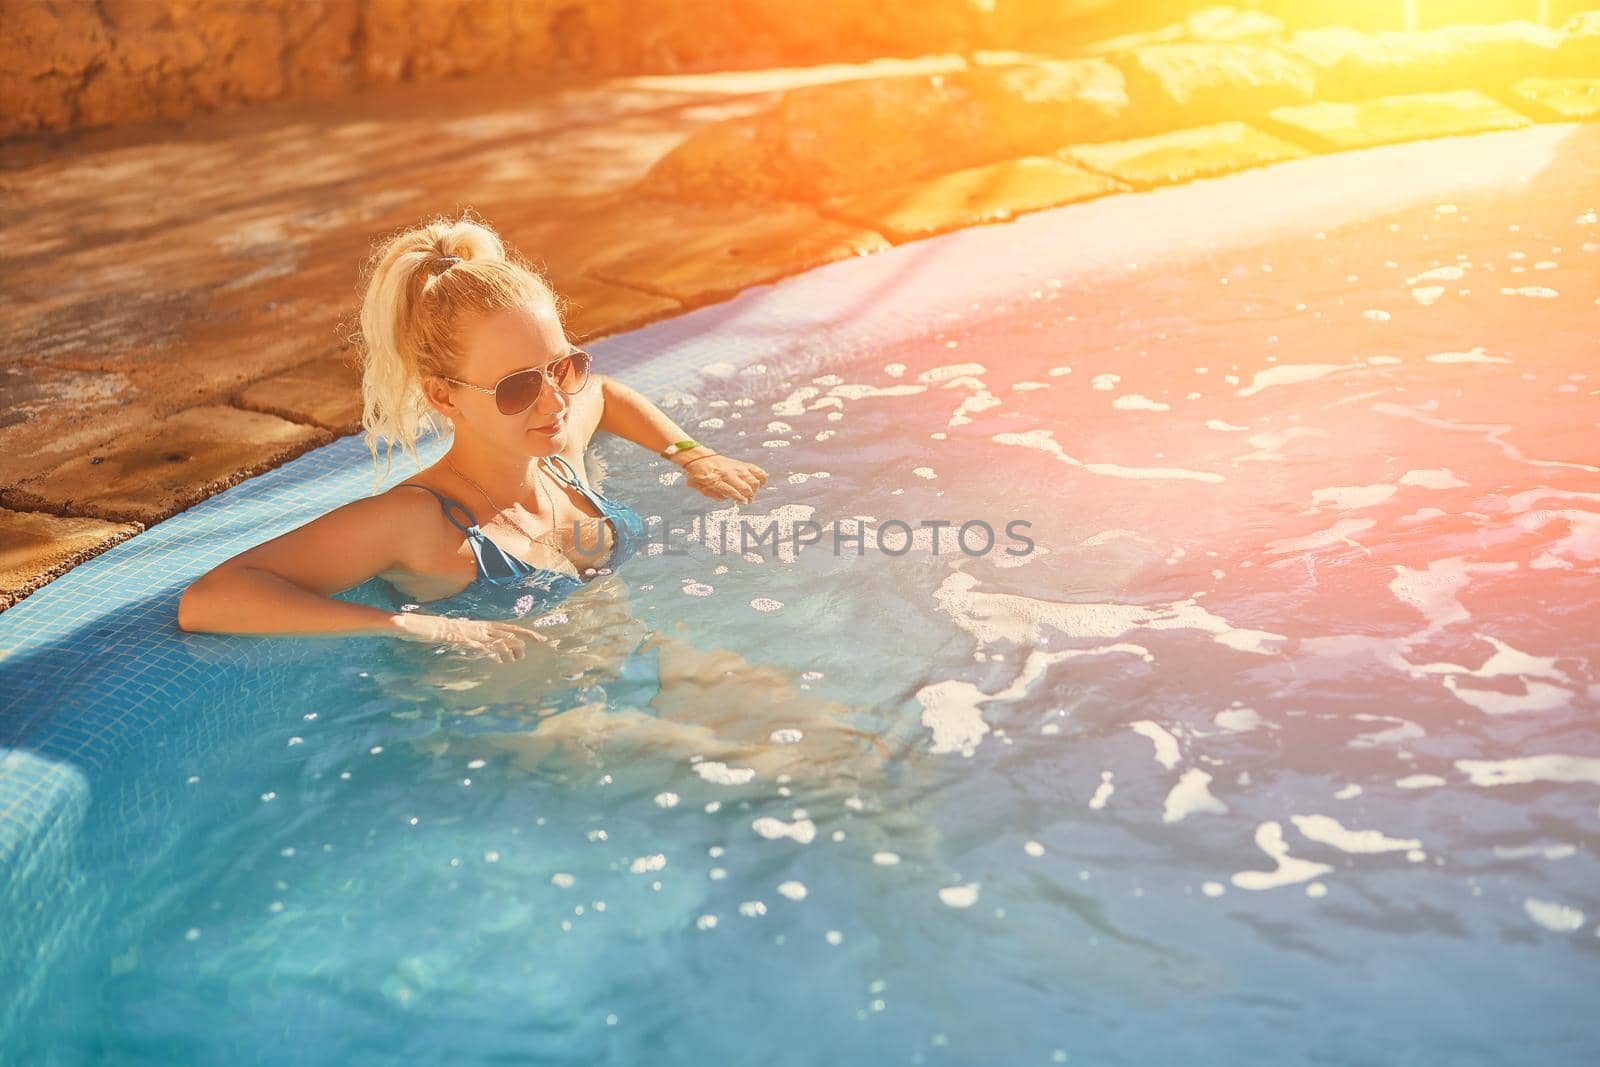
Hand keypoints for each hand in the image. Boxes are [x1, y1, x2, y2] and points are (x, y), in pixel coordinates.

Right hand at [391, 612, 549, 662]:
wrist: (419, 626)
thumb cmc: (440, 631)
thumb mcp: (462, 636)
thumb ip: (476, 641)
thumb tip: (488, 648)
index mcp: (480, 625)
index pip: (508, 627)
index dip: (525, 632)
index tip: (541, 639)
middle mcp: (479, 626)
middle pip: (508, 630)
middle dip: (525, 638)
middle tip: (541, 644)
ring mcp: (470, 632)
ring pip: (495, 638)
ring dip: (508, 649)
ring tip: (514, 660)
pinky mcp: (459, 638)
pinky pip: (477, 644)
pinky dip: (489, 650)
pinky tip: (498, 659)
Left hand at [680, 453, 767, 503]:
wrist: (700, 457)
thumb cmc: (699, 474)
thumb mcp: (700, 487)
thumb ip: (713, 495)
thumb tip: (727, 498)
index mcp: (716, 479)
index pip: (732, 491)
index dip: (740, 499)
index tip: (742, 502)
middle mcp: (728, 473)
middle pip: (745, 487)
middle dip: (748, 497)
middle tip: (746, 500)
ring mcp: (736, 468)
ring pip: (753, 480)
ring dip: (754, 490)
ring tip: (749, 493)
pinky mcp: (742, 464)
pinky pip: (757, 471)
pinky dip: (761, 478)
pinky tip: (759, 483)